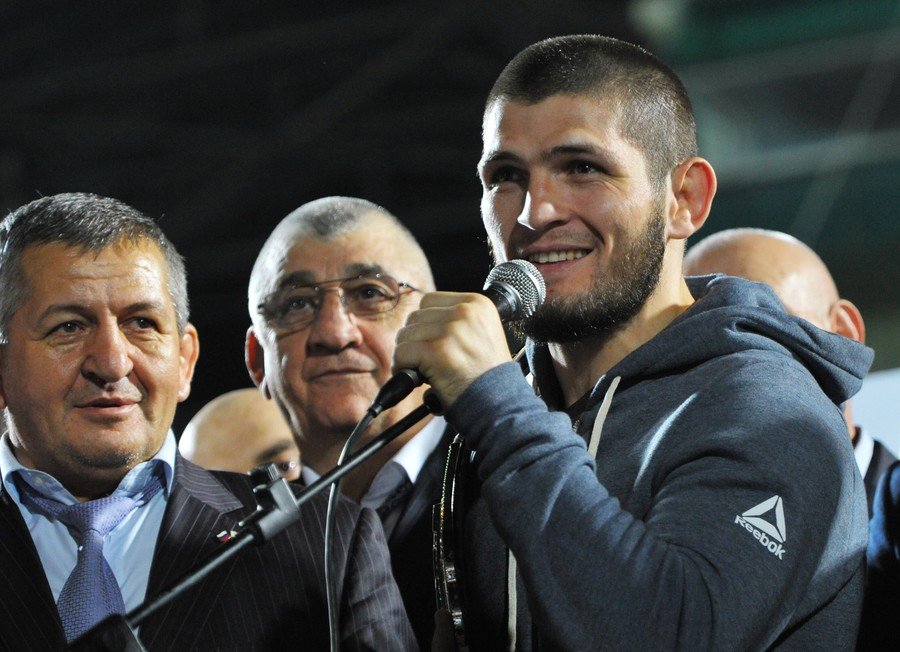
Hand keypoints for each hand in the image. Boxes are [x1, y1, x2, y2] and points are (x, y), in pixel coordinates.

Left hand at [394, 291, 512, 409]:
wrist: (498, 403)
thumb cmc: (488, 375)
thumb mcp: (482, 334)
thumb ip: (456, 321)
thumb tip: (418, 320)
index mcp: (477, 304)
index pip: (430, 301)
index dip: (426, 324)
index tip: (431, 342)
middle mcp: (465, 312)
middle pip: (415, 317)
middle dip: (415, 340)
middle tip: (427, 361)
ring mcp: (451, 330)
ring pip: (405, 335)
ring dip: (408, 354)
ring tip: (423, 370)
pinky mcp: (437, 351)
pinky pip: (402, 353)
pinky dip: (402, 368)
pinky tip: (415, 379)